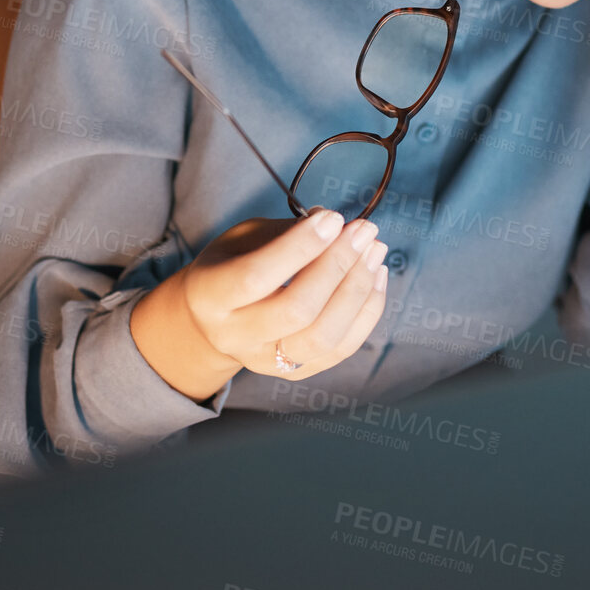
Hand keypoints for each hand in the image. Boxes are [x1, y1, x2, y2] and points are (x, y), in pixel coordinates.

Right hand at [132, 209, 387, 396]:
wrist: (212, 322)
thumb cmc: (230, 266)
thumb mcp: (242, 238)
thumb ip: (285, 231)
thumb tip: (334, 223)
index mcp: (211, 297)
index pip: (256, 277)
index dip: (300, 247)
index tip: (333, 218)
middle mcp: (235, 337)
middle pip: (296, 311)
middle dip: (337, 265)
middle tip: (363, 230)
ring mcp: (267, 361)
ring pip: (323, 337)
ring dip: (358, 290)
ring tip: (375, 251)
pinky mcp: (296, 372)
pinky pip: (342, 348)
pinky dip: (367, 311)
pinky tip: (377, 275)